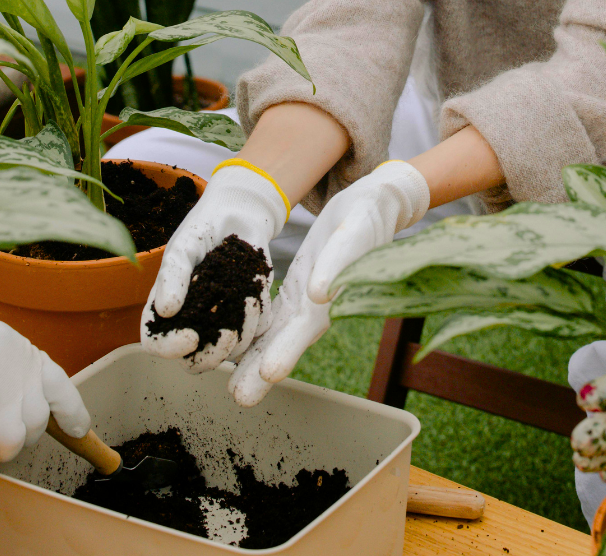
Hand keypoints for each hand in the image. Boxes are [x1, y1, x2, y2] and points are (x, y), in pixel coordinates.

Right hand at [141, 163, 286, 372]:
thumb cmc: (203, 229)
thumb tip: (165, 311)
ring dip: (242, 333)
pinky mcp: (250, 316)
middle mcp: (192, 321)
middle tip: (228, 334)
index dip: (170, 348)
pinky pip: (257, 333)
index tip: (190, 337)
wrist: (240, 216)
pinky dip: (259, 319)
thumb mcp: (184, 246)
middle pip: (195, 362)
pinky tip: (256, 294)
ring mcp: (222, 321)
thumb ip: (172, 275)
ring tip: (248, 299)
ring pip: (230, 352)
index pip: (156, 344)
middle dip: (212, 355)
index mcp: (166, 309)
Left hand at [226, 161, 429, 405]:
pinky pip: (272, 317)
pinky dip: (255, 334)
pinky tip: (233, 345)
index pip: (305, 328)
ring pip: (275, 335)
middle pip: (286, 342)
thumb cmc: (366, 219)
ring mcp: (306, 302)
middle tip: (239, 398)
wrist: (374, 207)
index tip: (268, 375)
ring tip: (231, 386)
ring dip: (254, 360)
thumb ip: (336, 265)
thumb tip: (319, 294)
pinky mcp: (297, 291)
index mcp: (331, 295)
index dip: (286, 351)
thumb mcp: (352, 234)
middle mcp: (316, 306)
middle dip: (262, 370)